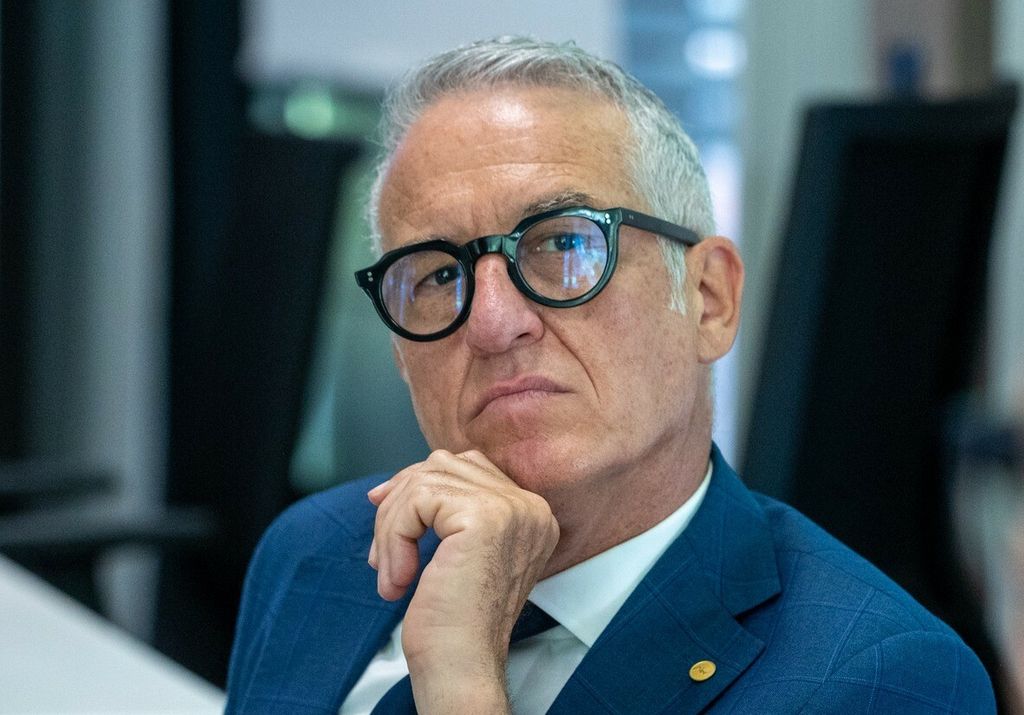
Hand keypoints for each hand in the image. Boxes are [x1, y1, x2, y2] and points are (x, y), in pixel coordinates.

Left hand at [368, 449, 559, 711]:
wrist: (461, 667)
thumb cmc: (454, 624)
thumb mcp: (455, 553)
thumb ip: (443, 511)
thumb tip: (388, 486)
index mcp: (530, 514)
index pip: (467, 467)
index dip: (419, 484)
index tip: (384, 511)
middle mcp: (530, 507)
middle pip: (444, 466)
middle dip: (401, 502)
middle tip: (381, 552)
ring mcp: (512, 509)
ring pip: (425, 481)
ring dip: (392, 526)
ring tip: (391, 573)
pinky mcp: (485, 517)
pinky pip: (418, 499)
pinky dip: (394, 536)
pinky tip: (400, 578)